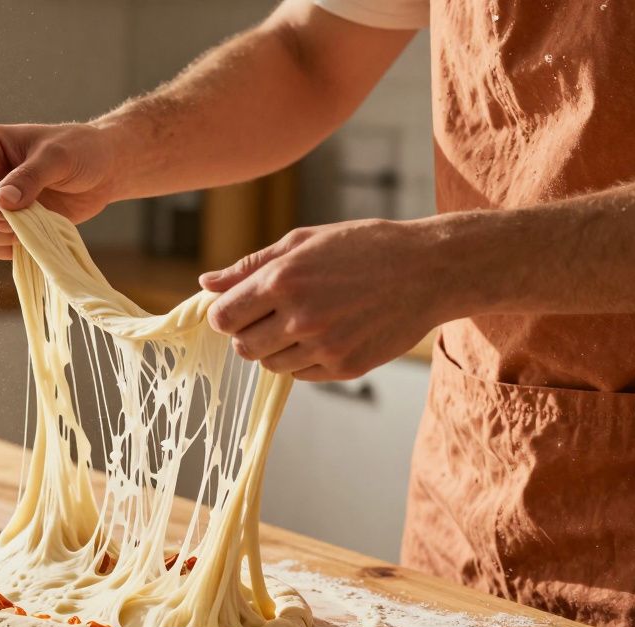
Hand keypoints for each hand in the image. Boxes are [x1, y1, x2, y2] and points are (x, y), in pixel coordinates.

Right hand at [0, 123, 120, 258]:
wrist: (101, 169)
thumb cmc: (80, 150)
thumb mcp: (57, 157)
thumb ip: (30, 177)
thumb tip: (1, 201)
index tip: (13, 212)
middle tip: (31, 221)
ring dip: (6, 238)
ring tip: (39, 223)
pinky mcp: (2, 223)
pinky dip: (12, 247)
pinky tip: (36, 234)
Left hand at [200, 217, 466, 380]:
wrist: (428, 270)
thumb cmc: (362, 247)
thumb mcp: (303, 242)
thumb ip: (250, 266)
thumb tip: (205, 283)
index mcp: (282, 280)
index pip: (223, 318)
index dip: (226, 314)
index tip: (240, 307)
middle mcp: (299, 317)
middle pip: (243, 347)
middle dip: (248, 333)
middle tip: (272, 314)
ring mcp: (323, 347)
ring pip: (270, 364)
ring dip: (276, 347)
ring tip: (304, 320)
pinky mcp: (345, 368)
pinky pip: (300, 375)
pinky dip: (303, 359)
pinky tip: (326, 333)